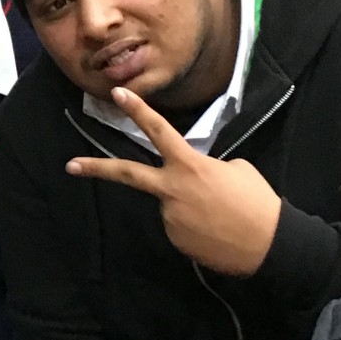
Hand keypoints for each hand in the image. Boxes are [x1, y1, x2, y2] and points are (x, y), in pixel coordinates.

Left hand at [67, 86, 282, 277]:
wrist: (269, 245)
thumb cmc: (257, 202)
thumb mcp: (236, 170)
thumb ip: (204, 167)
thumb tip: (191, 177)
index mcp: (190, 165)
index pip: (159, 131)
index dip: (138, 110)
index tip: (118, 94)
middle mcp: (172, 189)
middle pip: (127, 174)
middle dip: (96, 169)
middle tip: (70, 165)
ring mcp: (169, 216)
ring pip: (170, 204)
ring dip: (188, 208)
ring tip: (219, 217)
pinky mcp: (174, 238)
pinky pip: (178, 225)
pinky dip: (194, 227)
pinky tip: (214, 232)